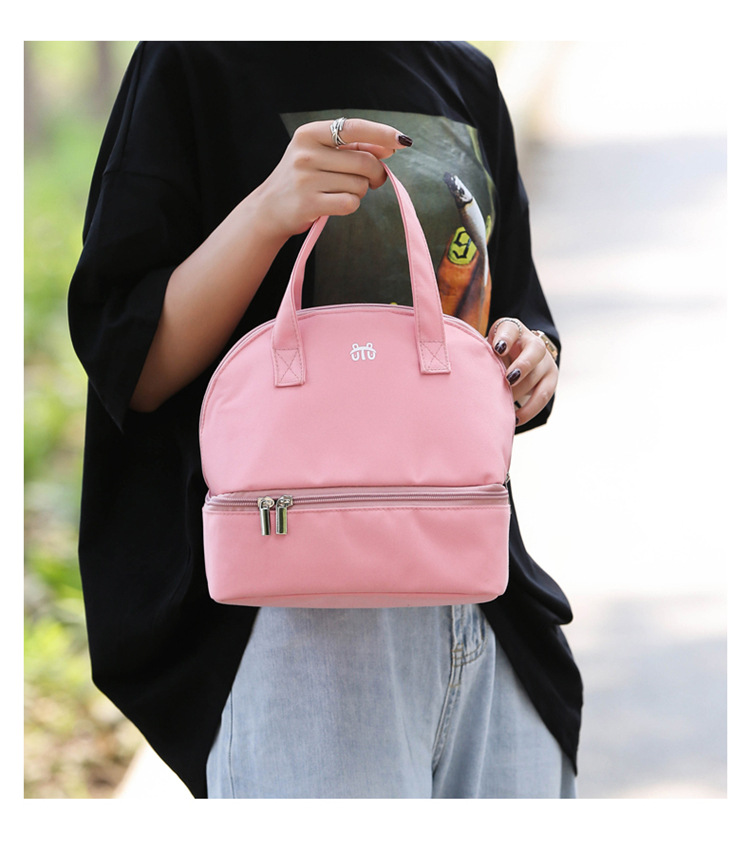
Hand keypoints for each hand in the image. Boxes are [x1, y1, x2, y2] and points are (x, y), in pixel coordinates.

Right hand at [251, 118, 412, 240]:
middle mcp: (306, 153)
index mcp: (309, 134)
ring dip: (360, 191)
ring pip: (360, 184)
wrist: (269, 208)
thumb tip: (390, 146)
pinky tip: (336, 203)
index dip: (381, 133)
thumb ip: (353, 148)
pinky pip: (350, 203)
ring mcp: (306, 179)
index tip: (402, 141)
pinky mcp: (309, 203)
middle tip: (373, 180)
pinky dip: (351, 205)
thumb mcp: (321, 154)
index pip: (353, 128)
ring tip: (340, 191)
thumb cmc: (303, 178)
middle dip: (375, 173)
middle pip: (364, 162)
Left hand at [489, 317, 558, 426]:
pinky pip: (543, 396)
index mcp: (513, 330)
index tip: (498, 349)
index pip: (511, 329)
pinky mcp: (551, 378)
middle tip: (507, 380)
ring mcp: (545, 361)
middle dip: (522, 366)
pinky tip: (515, 419)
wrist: (517, 358)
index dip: (505, 338)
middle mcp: (533, 342)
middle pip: (535, 350)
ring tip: (505, 404)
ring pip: (538, 376)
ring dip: (521, 391)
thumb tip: (469, 376)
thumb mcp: (487, 349)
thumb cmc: (494, 356)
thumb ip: (483, 357)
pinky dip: (529, 410)